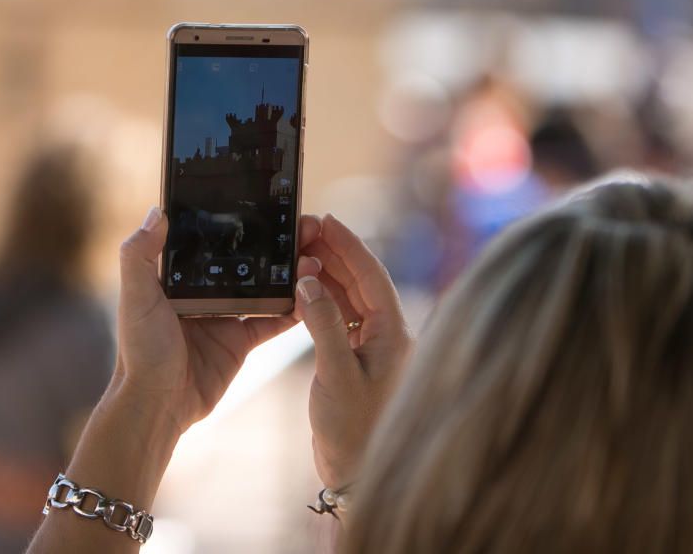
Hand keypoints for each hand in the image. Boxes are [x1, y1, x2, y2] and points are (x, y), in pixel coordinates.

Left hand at [114, 207, 322, 432]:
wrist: (158, 404)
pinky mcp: (241, 340)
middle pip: (246, 260)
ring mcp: (225, 316)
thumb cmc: (141, 351)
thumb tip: (156, 211)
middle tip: (305, 227)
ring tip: (314, 256)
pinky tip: (314, 296)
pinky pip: (272, 321)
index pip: (216, 240)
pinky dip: (293, 310)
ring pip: (264, 286)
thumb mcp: (136, 297)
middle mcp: (205, 292)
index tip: (269, 206)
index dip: (241, 222)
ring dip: (289, 272)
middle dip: (275, 243)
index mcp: (181, 276)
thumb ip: (139, 255)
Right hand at [298, 214, 412, 488]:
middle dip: (334, 253)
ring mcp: (372, 345)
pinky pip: (339, 316)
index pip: (371, 275)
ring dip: (326, 274)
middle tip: (304, 229)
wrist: (353, 471)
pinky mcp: (355, 357)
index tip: (325, 220)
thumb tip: (308, 280)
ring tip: (299, 252)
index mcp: (393, 333)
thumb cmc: (353, 429)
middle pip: (361, 280)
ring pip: (349, 296)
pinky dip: (321, 299)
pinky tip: (301, 288)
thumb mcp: (336, 374)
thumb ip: (323, 325)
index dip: (348, 245)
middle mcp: (387, 334)